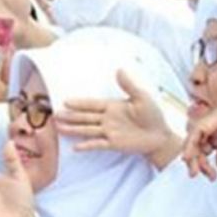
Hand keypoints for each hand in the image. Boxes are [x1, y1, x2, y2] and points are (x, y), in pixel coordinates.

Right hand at [56, 70, 179, 166]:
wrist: (160, 136)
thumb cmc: (153, 115)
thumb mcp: (142, 97)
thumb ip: (129, 85)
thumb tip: (119, 70)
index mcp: (113, 106)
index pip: (92, 104)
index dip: (79, 103)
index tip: (65, 101)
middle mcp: (108, 119)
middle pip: (85, 117)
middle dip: (70, 116)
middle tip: (55, 115)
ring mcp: (109, 132)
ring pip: (87, 129)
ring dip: (73, 129)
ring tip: (59, 128)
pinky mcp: (114, 144)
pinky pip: (97, 144)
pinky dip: (87, 145)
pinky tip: (75, 147)